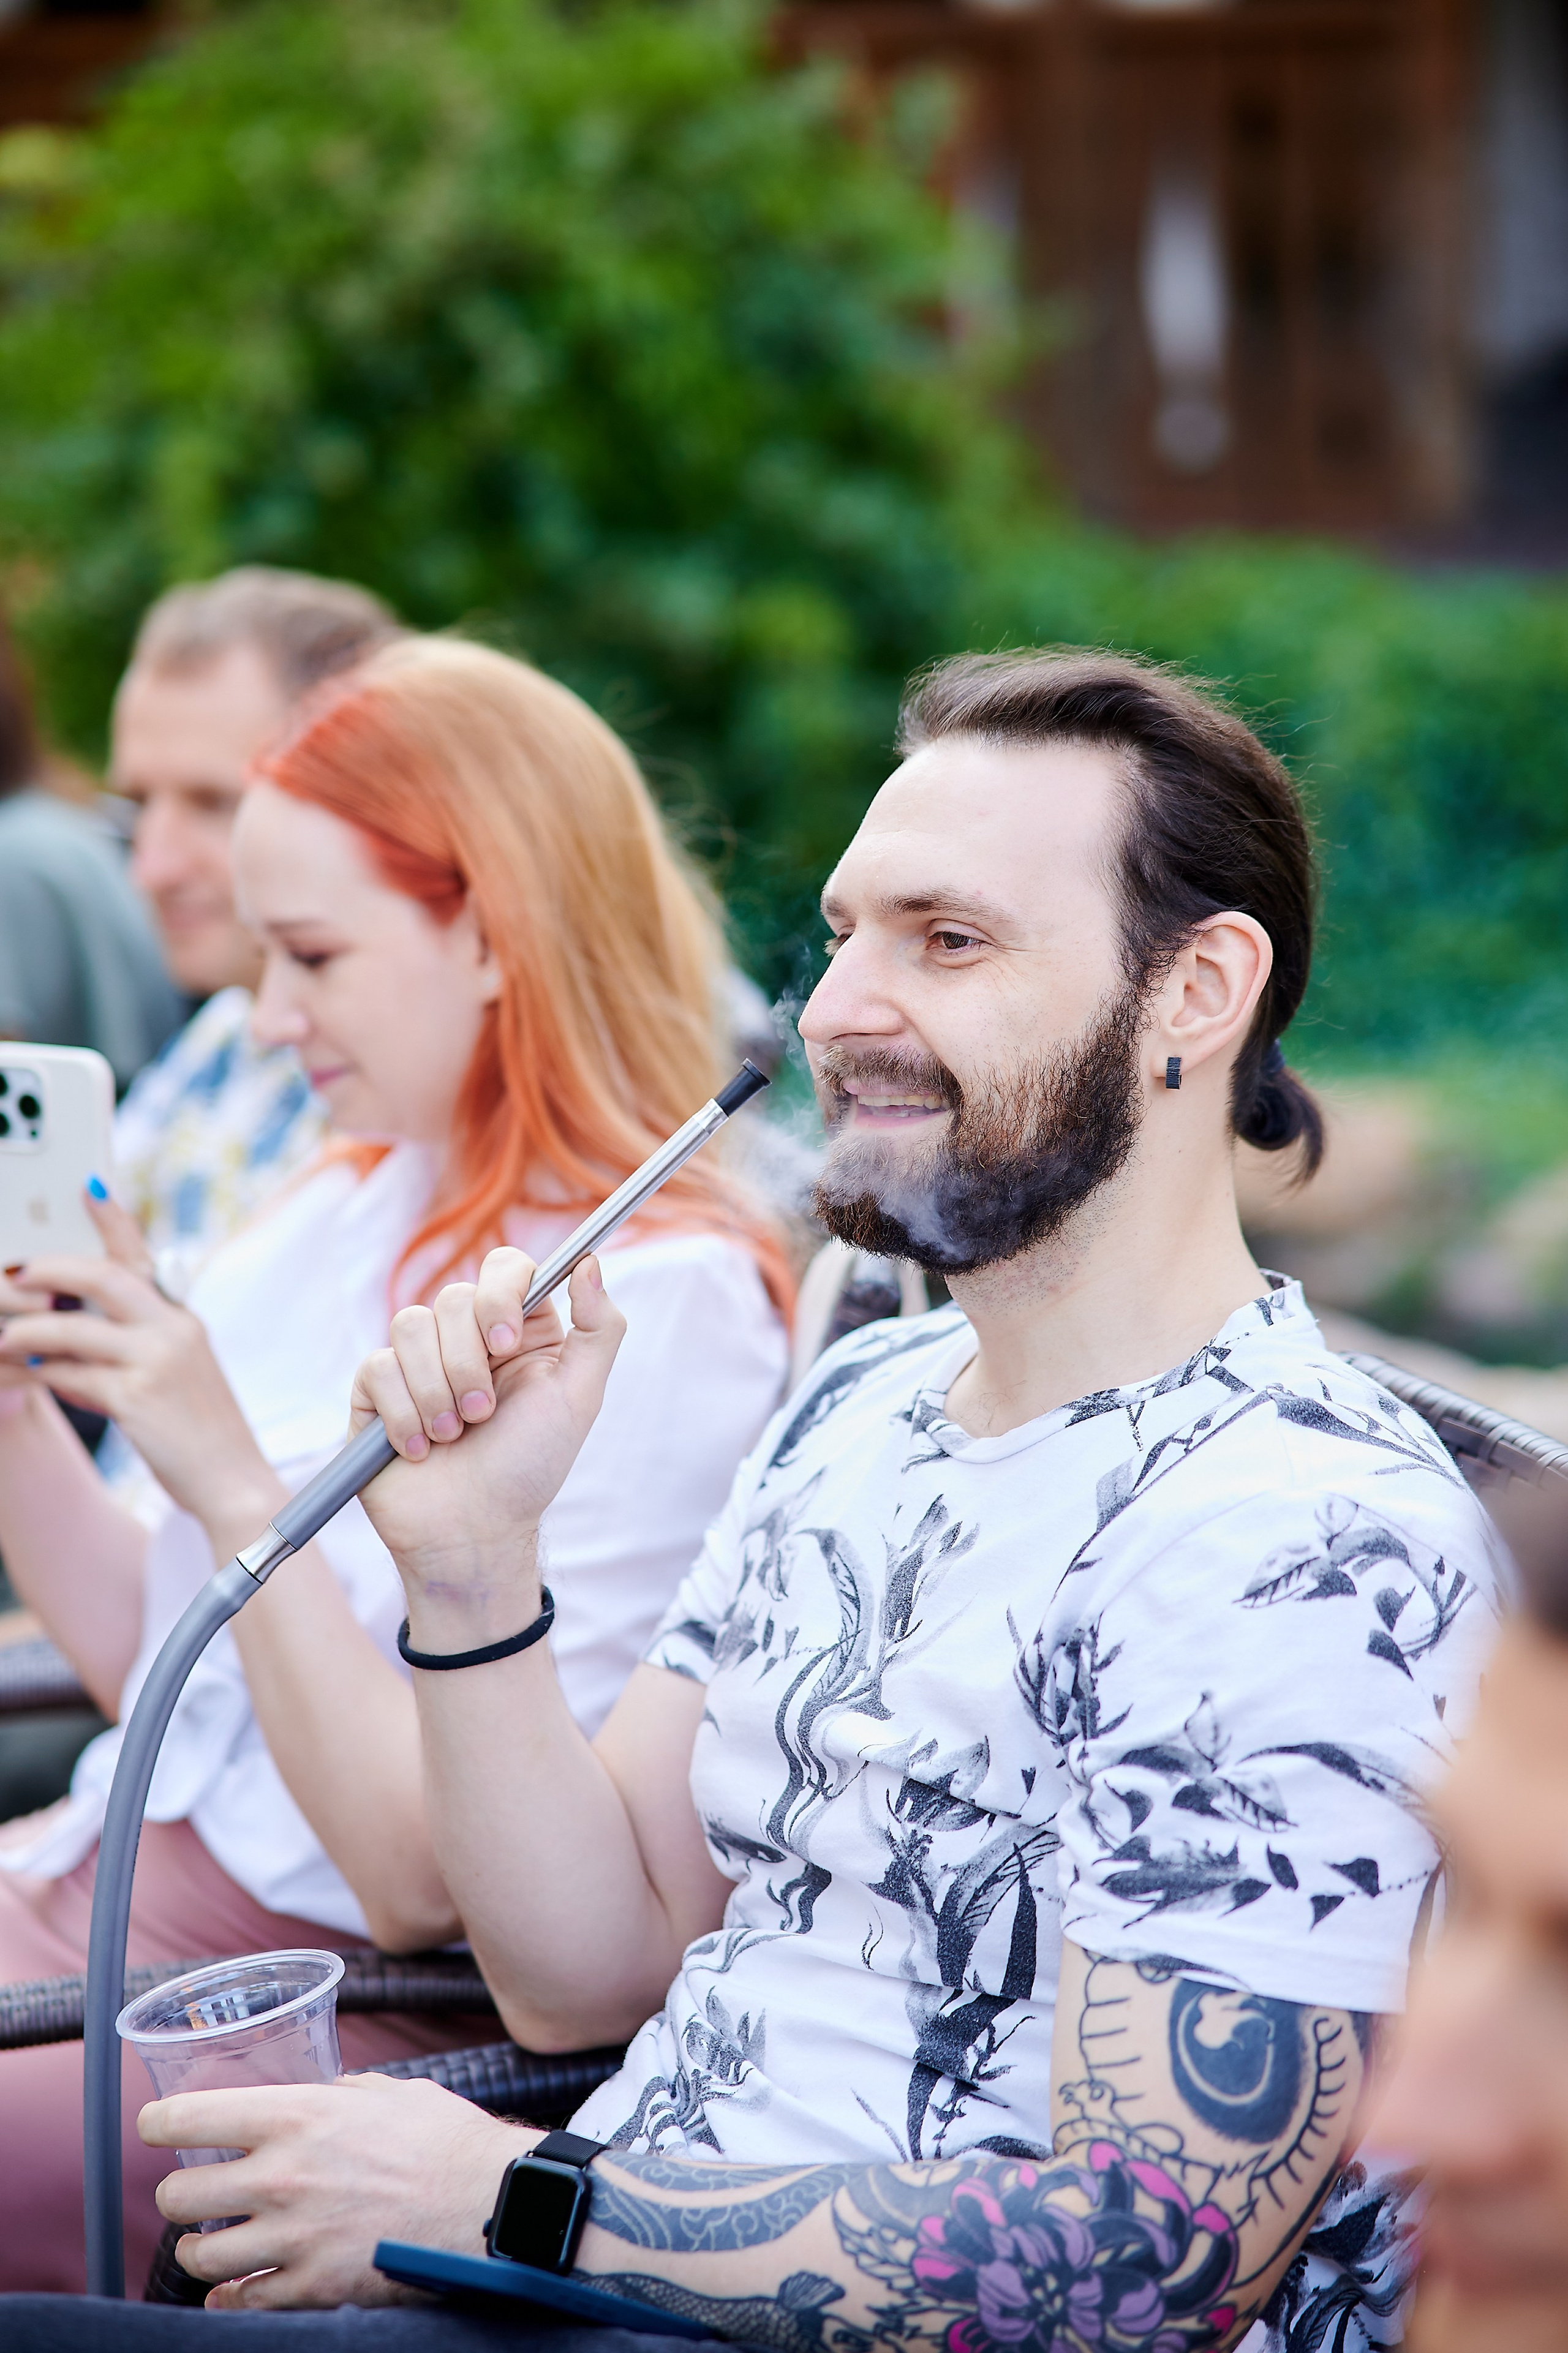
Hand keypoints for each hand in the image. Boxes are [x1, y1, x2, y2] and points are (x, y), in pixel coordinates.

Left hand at [0, 1187, 277, 1533]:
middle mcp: (174, 1331)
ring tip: (4, 1338)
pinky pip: (71, 1374)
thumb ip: (126, 1353)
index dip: (114, 1219)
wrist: (234, 1481)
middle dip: (52, 1269)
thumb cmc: (199, 1433)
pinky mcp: (137, 1398)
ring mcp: (157, 1362)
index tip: (89, 1187)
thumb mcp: (175, 1377)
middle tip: (16, 1274)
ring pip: (74, 1327)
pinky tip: (27, 1373)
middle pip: (104, 1276)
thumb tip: (63, 1347)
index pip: (143, 1256)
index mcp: (183, 1320)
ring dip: (29, 1331)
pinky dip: (42, 1372)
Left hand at [140, 2073, 535, 2309]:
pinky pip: (241, 2302)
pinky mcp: (312, 2288)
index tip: (155, 2126)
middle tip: (195, 2191)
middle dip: (180, 2195)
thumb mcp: (387, 2093)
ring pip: (199, 2256)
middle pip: (178, 2196)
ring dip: (202, 2250)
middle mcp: (282, 2176)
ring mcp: (293, 2238)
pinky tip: (238, 2287)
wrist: (488, 2205)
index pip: (189, 2117)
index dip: (158, 2122)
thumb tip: (318, 2094)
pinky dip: (232, 2296)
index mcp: (298, 2116)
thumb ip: (339, 2094)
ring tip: (215, 2242)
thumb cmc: (446, 2142)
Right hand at [350, 1250, 624, 1632]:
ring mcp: (416, 1361)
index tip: (506, 1343)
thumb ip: (600, 1328)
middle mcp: (465, 1337)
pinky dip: (405, 1415)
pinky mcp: (376, 1390)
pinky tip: (421, 1449)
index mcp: (517, 1330)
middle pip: (452, 1297)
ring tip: (454, 1435)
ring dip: (437, 1392)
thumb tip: (589, 1261)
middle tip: (483, 1415)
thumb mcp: (580, 1398)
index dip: (500, 1295)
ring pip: (409, 1325)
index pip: (504, 1267)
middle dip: (468, 1365)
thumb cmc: (529, 1466)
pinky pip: (378, 1368)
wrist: (474, 1531)